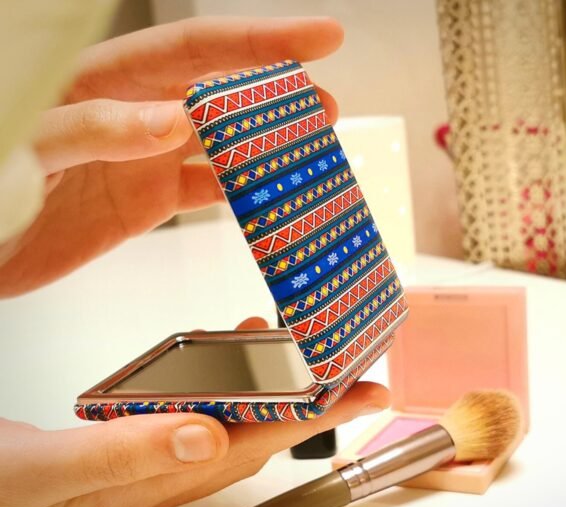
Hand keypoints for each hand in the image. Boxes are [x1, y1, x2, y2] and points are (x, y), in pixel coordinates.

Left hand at [0, 17, 342, 296]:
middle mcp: (137, 111)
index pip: (196, 48)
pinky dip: (244, 195)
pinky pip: (209, 190)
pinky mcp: (149, 201)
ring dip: (269, 147)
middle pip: (222, 92)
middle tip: (327, 106)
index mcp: (107, 79)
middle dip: (278, 95)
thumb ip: (97, 128)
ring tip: (314, 149)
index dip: (260, 41)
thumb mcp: (30, 148)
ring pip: (223, 144)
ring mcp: (147, 157)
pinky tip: (271, 199)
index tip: (319, 38)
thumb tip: (173, 121)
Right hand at [0, 317, 388, 506]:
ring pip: (226, 424)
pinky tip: (213, 364)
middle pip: (257, 435)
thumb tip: (207, 434)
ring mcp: (143, 464)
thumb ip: (124, 455)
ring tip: (285, 350)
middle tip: (345, 368)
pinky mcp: (124, 449)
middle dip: (308, 401)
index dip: (318, 417)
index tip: (368, 393)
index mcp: (150, 483)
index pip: (257, 444)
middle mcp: (158, 476)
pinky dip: (216, 385)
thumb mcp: (48, 473)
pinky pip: (189, 416)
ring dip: (263, 389)